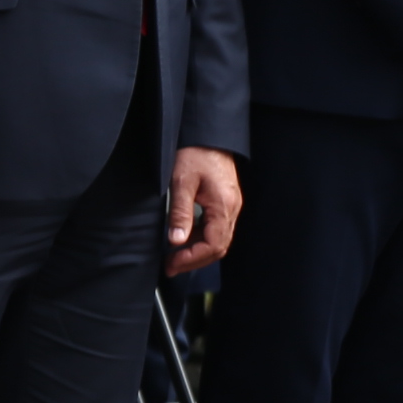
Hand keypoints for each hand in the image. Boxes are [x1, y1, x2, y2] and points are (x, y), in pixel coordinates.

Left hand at [164, 144, 241, 275]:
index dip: (192, 258)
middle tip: (171, 267)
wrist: (208, 134)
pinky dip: (201, 239)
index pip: (213, 245)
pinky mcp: (224, 202)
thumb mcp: (182, 181)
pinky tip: (184, 240)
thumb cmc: (196, 153)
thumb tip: (176, 240)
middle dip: (195, 261)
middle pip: (218, 247)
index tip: (172, 264)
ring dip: (197, 252)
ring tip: (175, 258)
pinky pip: (216, 229)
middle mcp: (231, 209)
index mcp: (224, 205)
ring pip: (218, 240)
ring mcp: (230, 206)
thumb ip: (181, 212)